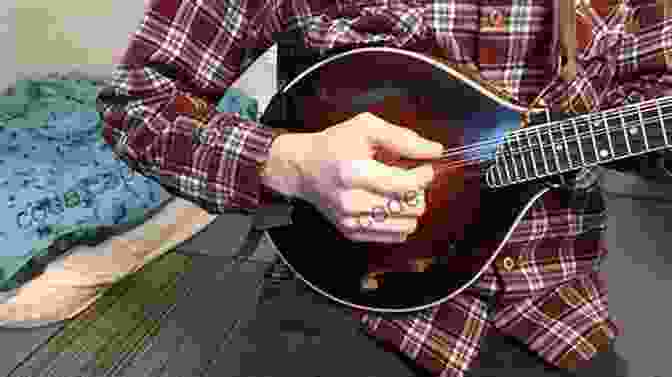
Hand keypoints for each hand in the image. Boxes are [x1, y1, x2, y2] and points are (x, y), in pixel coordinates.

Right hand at [262, 112, 442, 242]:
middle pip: (410, 208)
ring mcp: (350, 220)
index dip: (424, 176)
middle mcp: (350, 201)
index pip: (405, 185)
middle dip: (419, 191)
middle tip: (409, 177)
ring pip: (406, 226)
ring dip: (410, 207)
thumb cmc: (335, 145)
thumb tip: (435, 151)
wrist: (303, 168)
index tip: (426, 167)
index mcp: (353, 172)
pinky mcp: (351, 232)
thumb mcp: (367, 128)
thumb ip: (404, 139)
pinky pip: (394, 236)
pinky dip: (399, 220)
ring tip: (398, 191)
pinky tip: (389, 203)